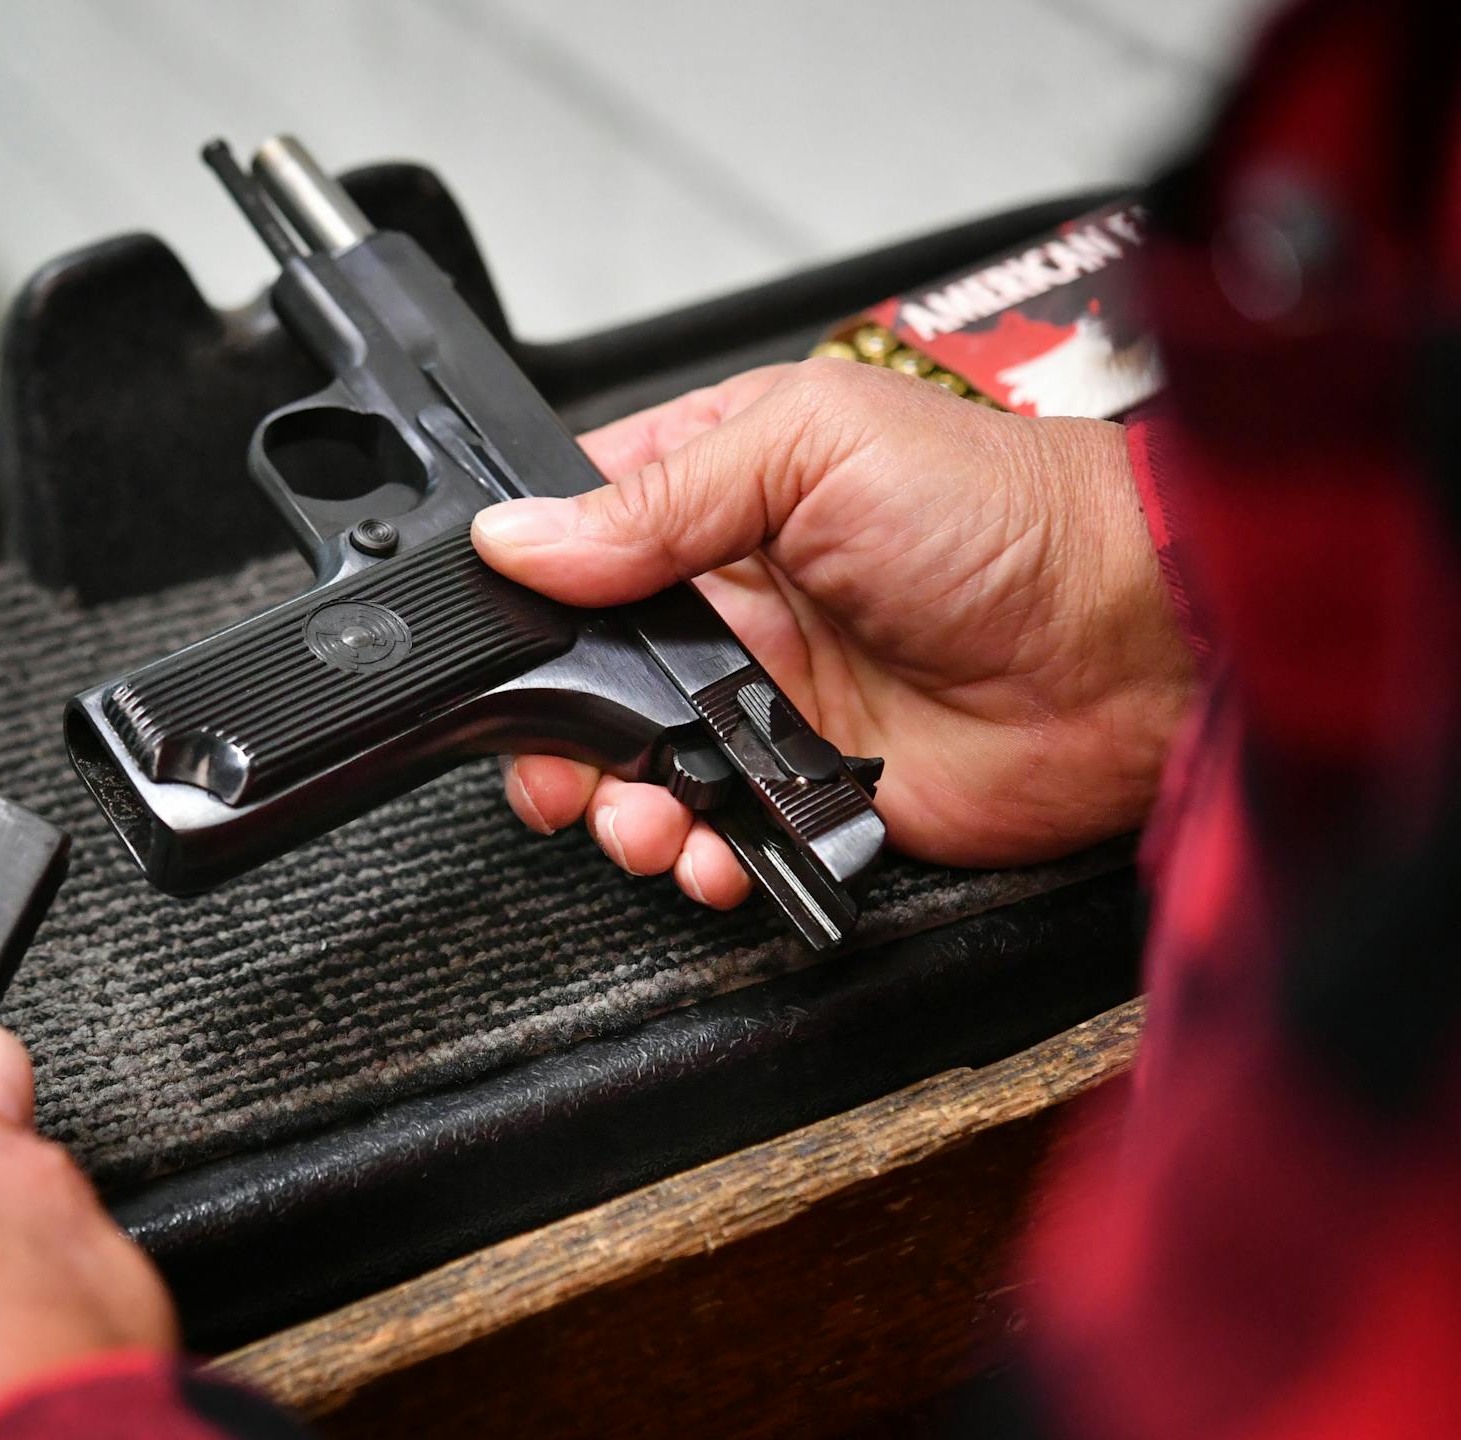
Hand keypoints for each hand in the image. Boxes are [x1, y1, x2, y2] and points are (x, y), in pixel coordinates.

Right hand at [473, 358, 1194, 908]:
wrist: (1134, 649)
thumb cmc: (1006, 514)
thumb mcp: (812, 448)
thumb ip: (660, 496)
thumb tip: (520, 536)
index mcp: (721, 493)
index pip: (579, 538)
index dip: (531, 592)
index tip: (506, 638)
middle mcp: (733, 599)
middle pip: (589, 674)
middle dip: (557, 732)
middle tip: (556, 768)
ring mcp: (768, 696)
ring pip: (639, 766)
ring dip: (619, 807)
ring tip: (645, 820)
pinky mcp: (811, 787)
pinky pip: (717, 834)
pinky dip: (696, 859)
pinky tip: (710, 853)